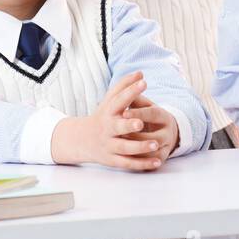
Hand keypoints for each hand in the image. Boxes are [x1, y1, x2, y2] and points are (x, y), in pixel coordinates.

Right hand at [51, 72, 165, 170]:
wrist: (82, 140)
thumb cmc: (103, 116)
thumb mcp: (109, 101)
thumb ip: (124, 86)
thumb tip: (141, 73)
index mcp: (108, 112)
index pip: (119, 100)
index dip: (131, 91)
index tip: (144, 83)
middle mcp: (107, 129)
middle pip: (118, 127)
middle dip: (128, 125)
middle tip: (141, 123)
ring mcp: (109, 145)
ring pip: (124, 148)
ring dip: (140, 147)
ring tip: (155, 144)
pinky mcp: (112, 160)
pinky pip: (128, 163)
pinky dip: (142, 164)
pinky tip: (156, 162)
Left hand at [121, 91, 178, 163]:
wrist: (165, 131)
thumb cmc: (148, 114)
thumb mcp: (145, 104)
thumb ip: (135, 96)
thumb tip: (127, 84)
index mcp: (163, 115)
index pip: (152, 114)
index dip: (138, 113)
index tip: (123, 112)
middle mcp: (167, 132)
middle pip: (155, 137)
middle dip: (138, 136)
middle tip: (122, 133)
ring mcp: (165, 147)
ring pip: (153, 152)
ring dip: (138, 151)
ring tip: (123, 146)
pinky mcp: (161, 159)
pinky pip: (152, 164)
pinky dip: (142, 163)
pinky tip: (129, 159)